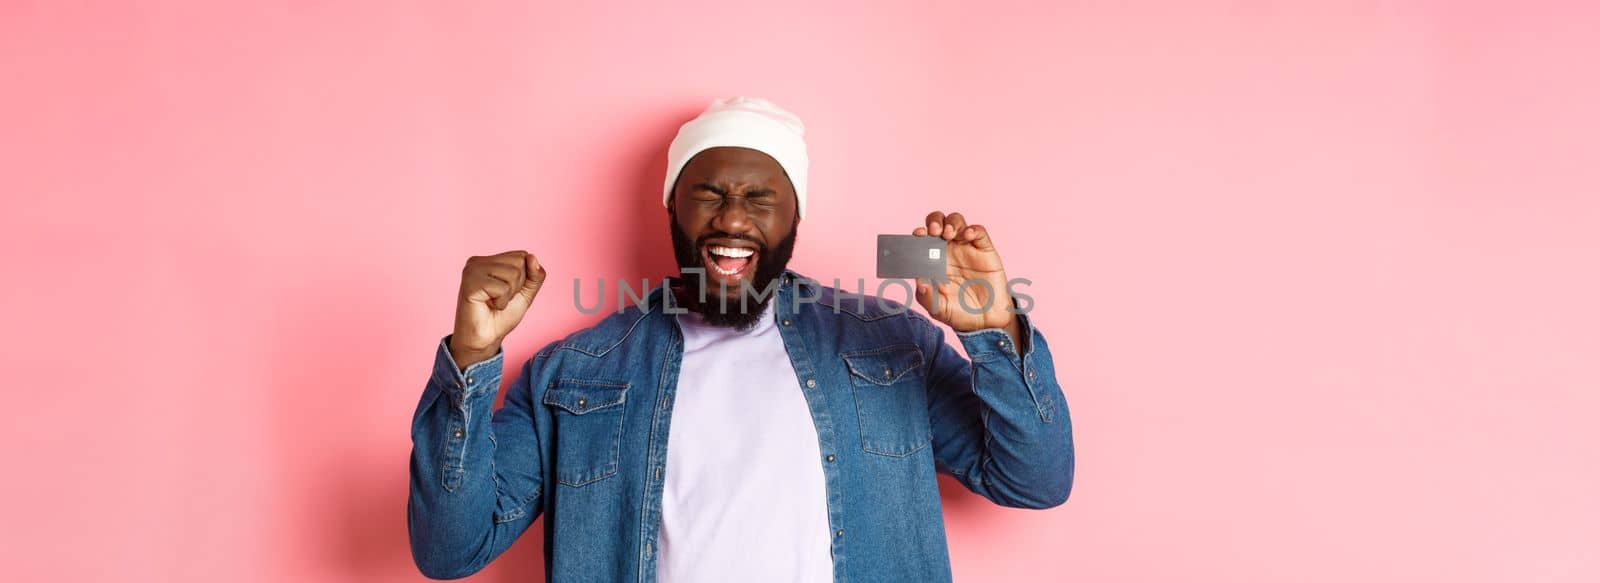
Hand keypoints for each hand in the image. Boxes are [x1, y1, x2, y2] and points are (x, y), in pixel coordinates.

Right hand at [450, 250, 546, 368]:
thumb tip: (532, 256)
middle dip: (516, 286)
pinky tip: (488, 306)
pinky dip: (501, 302)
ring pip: (512, 274)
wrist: (485, 339)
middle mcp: (477, 261)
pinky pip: (502, 288)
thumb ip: (534, 275)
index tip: (507, 292)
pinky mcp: (470, 283)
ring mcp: (472, 270)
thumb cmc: (501, 316)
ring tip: (493, 302)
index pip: (522, 255)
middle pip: (519, 263)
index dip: (524, 278)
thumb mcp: (525, 293)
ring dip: (508, 295)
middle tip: (499, 299)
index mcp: (488, 260)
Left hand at [912, 211, 1021, 343]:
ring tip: (948, 234)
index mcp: (932, 260)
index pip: (923, 238)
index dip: (919, 233)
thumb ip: (926, 297)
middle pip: (938, 223)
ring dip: (951, 223)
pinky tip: (967, 236)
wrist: (986, 322)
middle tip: (934, 231)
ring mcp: (966, 248)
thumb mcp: (938, 309)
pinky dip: (973, 229)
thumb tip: (919, 282)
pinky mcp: (985, 250)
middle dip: (934, 221)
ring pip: (957, 222)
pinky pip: (979, 232)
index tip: (917, 235)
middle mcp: (948, 250)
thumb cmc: (959, 313)